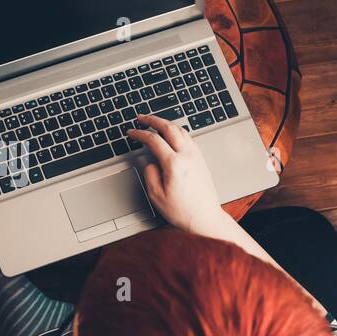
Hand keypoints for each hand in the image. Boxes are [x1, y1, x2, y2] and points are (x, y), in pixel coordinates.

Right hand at [127, 114, 224, 234]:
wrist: (205, 217)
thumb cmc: (182, 210)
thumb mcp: (156, 196)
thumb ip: (150, 174)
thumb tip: (150, 161)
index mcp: (174, 164)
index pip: (154, 140)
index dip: (140, 133)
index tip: (132, 132)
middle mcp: (187, 156)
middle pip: (169, 128)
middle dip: (153, 120)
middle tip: (141, 118)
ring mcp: (196, 156)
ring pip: (180, 130)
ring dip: (166, 123)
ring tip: (155, 123)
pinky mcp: (201, 159)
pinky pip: (188, 138)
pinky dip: (177, 131)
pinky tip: (171, 135)